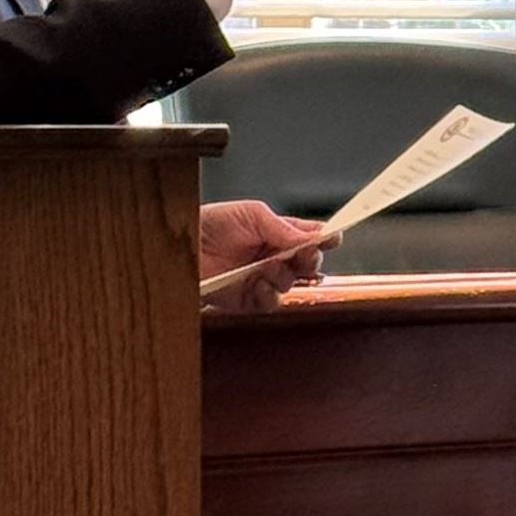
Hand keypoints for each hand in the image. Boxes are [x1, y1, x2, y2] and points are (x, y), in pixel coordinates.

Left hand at [198, 199, 326, 315]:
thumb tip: (312, 236)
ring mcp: (262, 278)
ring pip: (291, 282)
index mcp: (278, 232)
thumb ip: (283, 226)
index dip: (325, 237)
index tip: (334, 238)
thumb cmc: (211, 223)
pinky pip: (271, 302)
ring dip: (286, 274)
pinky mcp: (248, 299)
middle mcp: (274, 256)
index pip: (310, 236)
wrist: (181, 247)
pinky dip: (271, 295)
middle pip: (308, 262)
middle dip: (311, 258)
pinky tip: (260, 284)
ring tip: (269, 265)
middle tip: (305, 254)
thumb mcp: (250, 213)